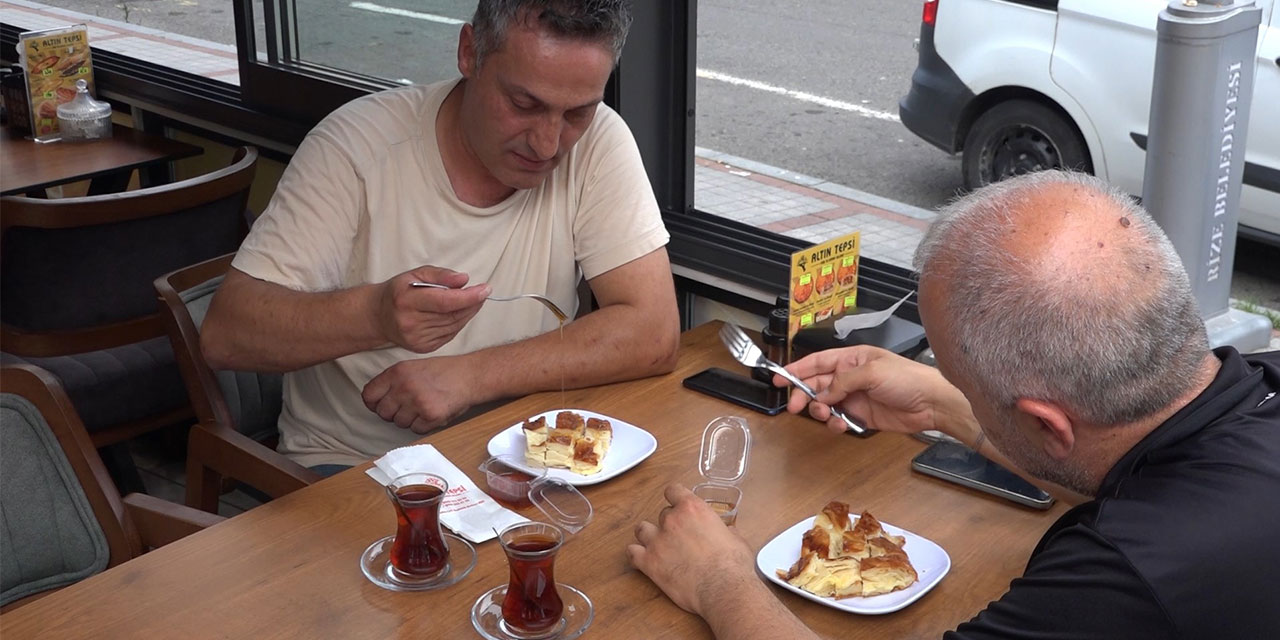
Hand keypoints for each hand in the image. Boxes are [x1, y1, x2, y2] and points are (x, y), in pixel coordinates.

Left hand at [361, 356, 473, 432]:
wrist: (470, 375)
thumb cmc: (443, 371)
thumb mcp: (412, 367)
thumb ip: (393, 381)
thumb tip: (375, 400)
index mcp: (397, 372)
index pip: (369, 395)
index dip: (374, 403)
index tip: (380, 405)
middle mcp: (405, 387)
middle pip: (383, 413)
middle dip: (393, 413)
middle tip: (408, 407)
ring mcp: (417, 402)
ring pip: (399, 423)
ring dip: (409, 419)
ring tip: (423, 407)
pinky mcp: (431, 415)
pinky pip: (416, 430)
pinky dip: (423, 425)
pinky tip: (431, 412)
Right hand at [378, 266, 489, 352]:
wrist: (379, 317)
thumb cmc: (399, 291)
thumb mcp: (415, 274)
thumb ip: (440, 275)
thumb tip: (464, 279)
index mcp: (407, 301)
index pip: (445, 301)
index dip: (469, 296)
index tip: (486, 288)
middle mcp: (411, 323)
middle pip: (452, 314)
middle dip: (473, 303)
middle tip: (482, 292)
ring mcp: (417, 338)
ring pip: (454, 325)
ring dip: (468, 312)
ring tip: (473, 299)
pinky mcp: (423, 348)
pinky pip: (450, 334)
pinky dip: (459, 322)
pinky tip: (459, 312)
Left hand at [627, 485, 757, 615]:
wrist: (722, 588)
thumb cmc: (733, 565)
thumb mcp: (736, 538)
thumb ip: (725, 530)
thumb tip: (727, 532)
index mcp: (693, 509)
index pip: (673, 490)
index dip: (674, 496)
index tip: (677, 503)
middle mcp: (672, 520)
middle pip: (663, 514)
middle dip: (670, 524)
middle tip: (681, 538)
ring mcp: (657, 540)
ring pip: (642, 529)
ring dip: (649, 535)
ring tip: (658, 546)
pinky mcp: (649, 562)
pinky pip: (632, 553)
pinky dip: (636, 555)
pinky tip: (644, 560)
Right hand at [776, 345, 968, 435]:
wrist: (931, 403)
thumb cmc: (908, 379)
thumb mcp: (872, 372)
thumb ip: (842, 381)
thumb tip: (822, 394)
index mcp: (852, 359)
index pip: (817, 362)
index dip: (797, 369)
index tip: (779, 377)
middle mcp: (851, 377)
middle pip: (817, 384)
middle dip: (803, 394)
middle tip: (794, 405)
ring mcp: (856, 397)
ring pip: (825, 404)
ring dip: (820, 410)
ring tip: (825, 414)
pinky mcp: (862, 416)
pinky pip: (839, 419)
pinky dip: (835, 423)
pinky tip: (840, 424)